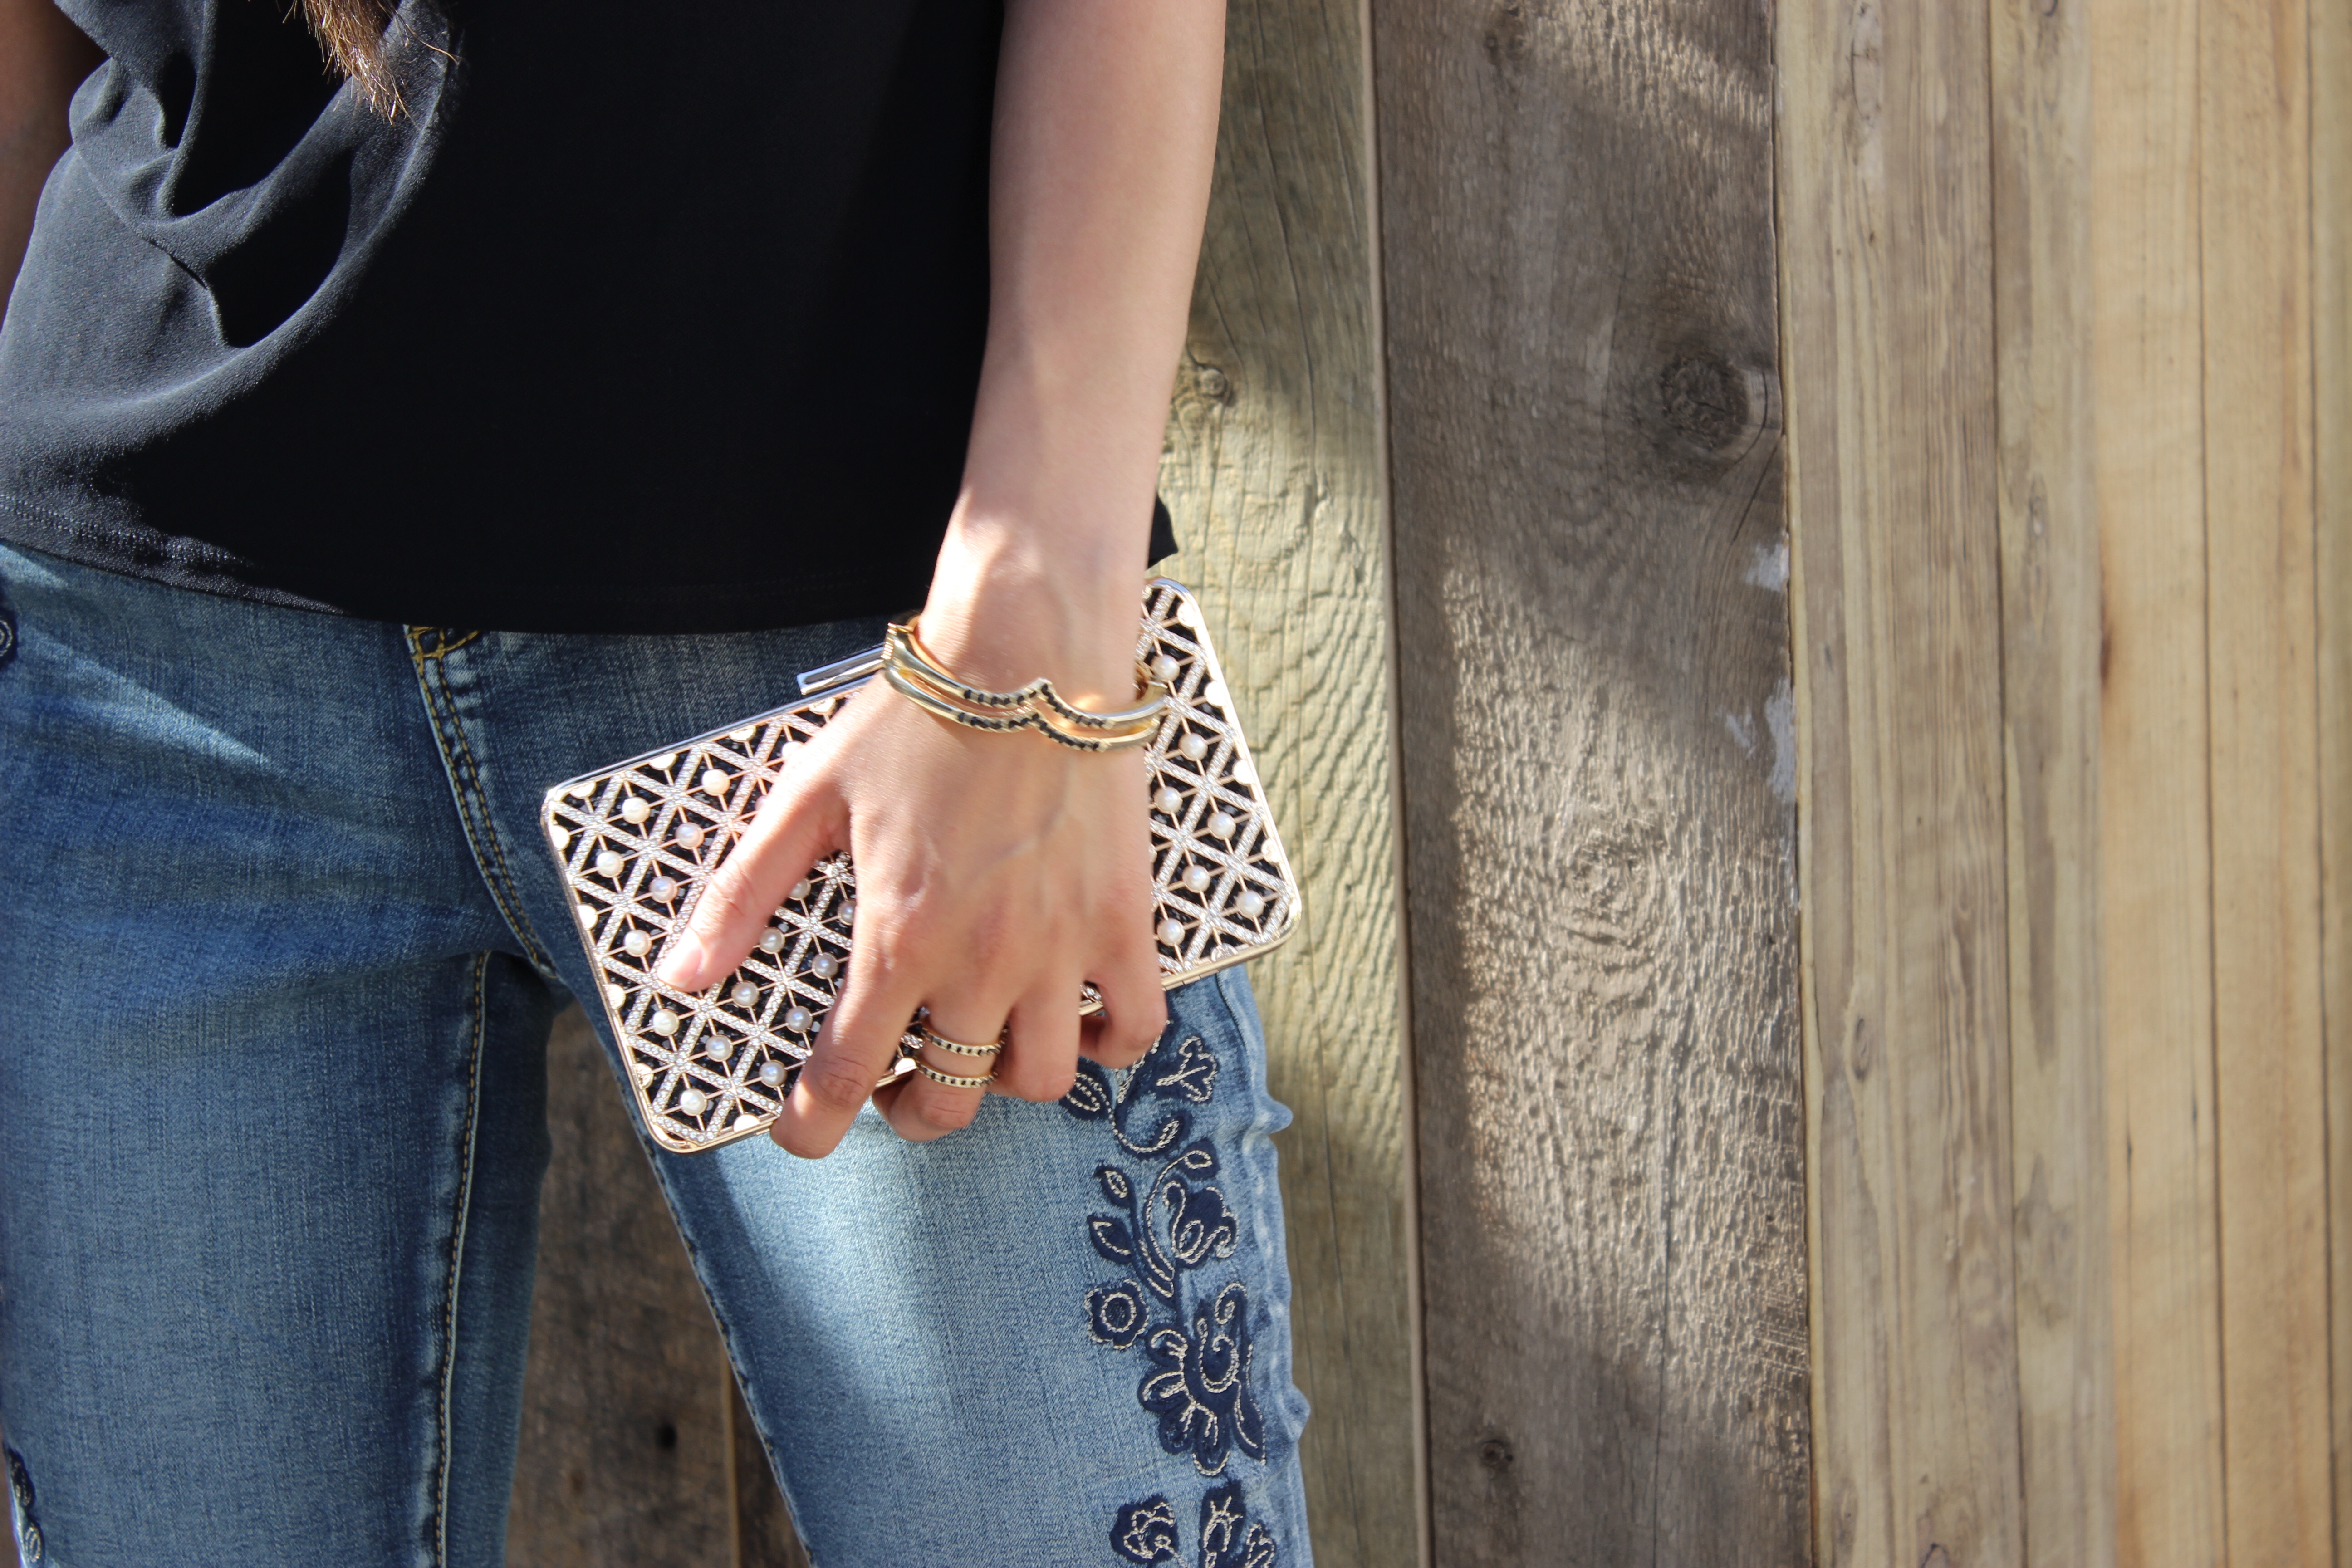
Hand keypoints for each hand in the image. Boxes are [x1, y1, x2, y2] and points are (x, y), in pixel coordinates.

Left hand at [656, 566, 1167, 1157]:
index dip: (810, 1126)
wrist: (1030, 653)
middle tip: (895, 1076)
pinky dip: (1108, 1044)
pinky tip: (1077, 1019)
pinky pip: (1136, 1029)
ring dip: (1000, 1080)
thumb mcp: (807, 796)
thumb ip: (742, 894)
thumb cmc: (917, 718)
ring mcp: (1064, 947)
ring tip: (980, 1042)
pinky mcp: (1125, 922)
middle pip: (948, 1100)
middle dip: (908, 1109)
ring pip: (1040, 1081)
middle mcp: (985, 959)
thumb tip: (682, 976)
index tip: (800, 1133)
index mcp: (900, 934)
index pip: (844, 1076)